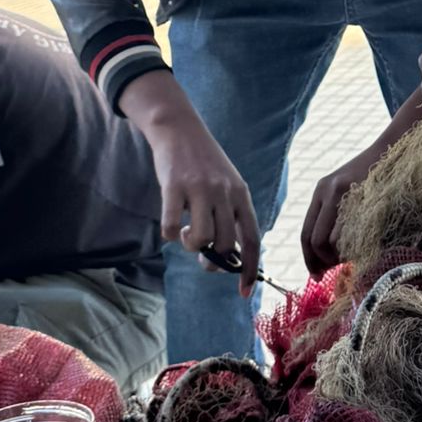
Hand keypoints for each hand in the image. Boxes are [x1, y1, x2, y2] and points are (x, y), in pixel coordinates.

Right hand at [121, 79, 261, 296]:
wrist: (179, 129)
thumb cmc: (204, 164)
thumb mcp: (227, 186)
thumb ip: (230, 217)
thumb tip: (227, 258)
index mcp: (241, 195)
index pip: (252, 239)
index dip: (251, 269)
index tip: (245, 292)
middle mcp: (224, 193)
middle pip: (225, 245)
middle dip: (212, 260)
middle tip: (200, 252)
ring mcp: (199, 189)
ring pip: (201, 239)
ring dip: (190, 246)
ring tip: (186, 233)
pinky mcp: (174, 186)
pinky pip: (172, 227)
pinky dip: (170, 235)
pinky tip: (171, 225)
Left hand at [301, 152, 373, 275]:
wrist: (392, 147)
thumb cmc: (374, 176)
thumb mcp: (347, 193)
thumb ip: (335, 218)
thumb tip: (328, 258)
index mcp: (321, 191)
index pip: (306, 234)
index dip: (309, 259)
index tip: (316, 275)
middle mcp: (326, 191)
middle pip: (315, 241)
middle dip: (324, 261)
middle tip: (336, 268)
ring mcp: (343, 192)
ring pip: (332, 241)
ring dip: (341, 255)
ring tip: (352, 255)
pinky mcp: (361, 195)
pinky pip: (351, 232)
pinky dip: (354, 246)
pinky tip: (363, 245)